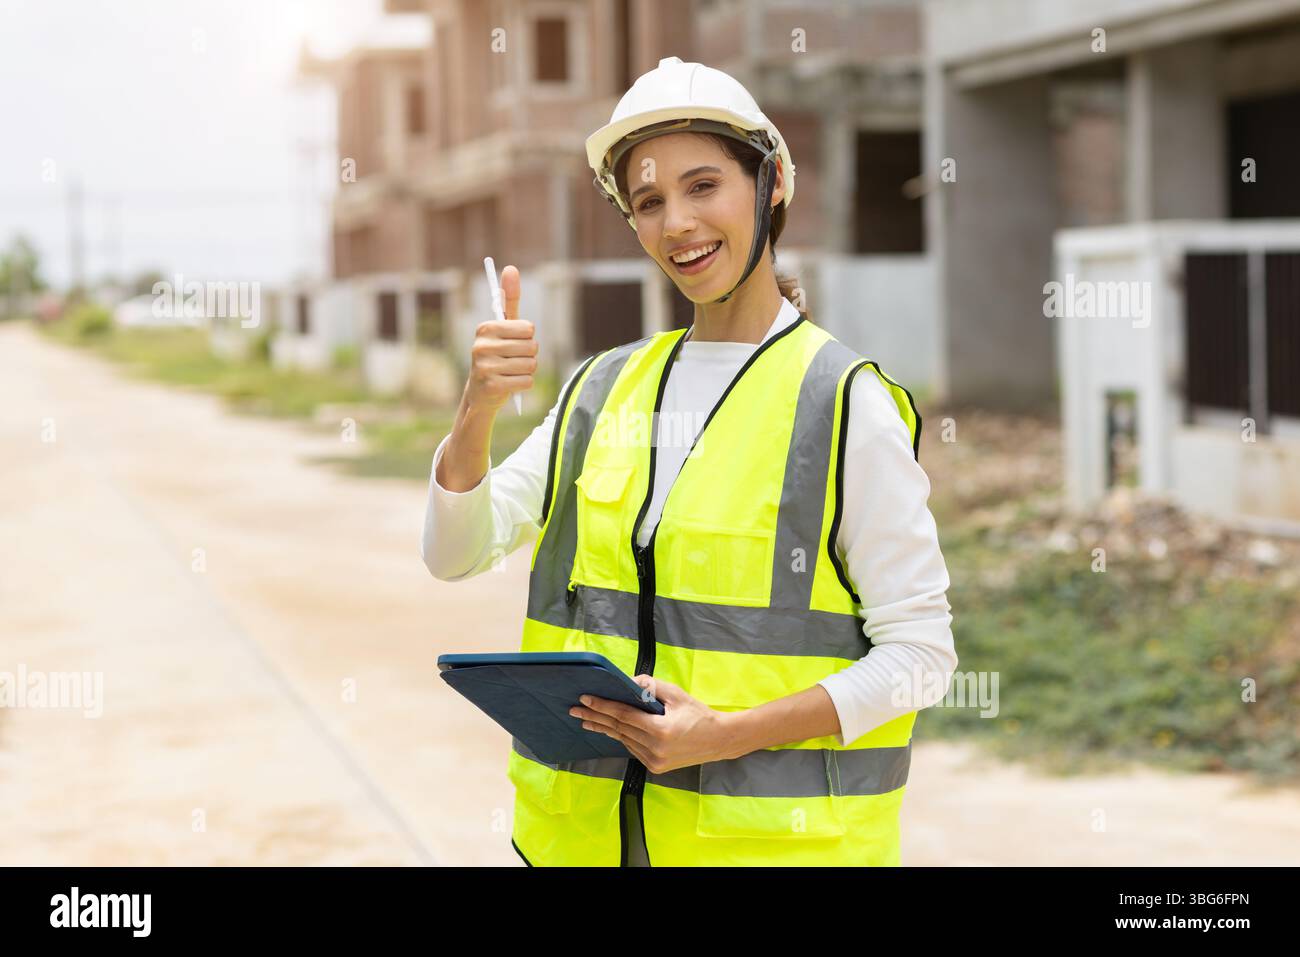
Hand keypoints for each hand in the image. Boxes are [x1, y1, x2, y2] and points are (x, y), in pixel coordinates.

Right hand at [465, 264, 536, 413]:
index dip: (527, 337)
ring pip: (531, 365)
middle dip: (530, 355)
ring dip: (527, 370)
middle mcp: (482, 345)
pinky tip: (511, 384)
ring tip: (512, 372)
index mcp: (486, 328)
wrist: (481, 393)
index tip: (514, 342)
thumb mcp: (502, 327)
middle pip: (532, 347)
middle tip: (514, 360)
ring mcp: (485, 367)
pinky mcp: (492, 386)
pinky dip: (525, 384)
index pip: (528, 328)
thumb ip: (508, 300)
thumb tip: (511, 268)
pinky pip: (527, 382)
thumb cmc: (497, 354)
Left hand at [568, 675, 737, 772]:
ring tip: (587, 719)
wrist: (719, 740)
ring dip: (605, 728)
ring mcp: (654, 761)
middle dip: (596, 717)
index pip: (623, 716)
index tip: (585, 699)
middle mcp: (655, 748)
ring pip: (624, 740)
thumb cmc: (698, 713)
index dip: (602, 706)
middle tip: (575, 709)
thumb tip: (627, 681)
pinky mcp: (655, 767)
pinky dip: (622, 737)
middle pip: (618, 729)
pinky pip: (633, 748)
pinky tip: (610, 729)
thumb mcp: (676, 694)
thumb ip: (650, 687)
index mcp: (660, 730)